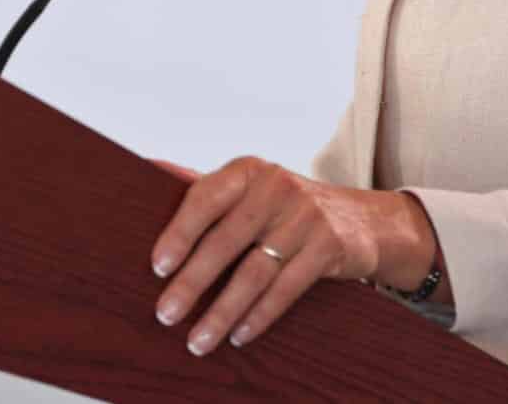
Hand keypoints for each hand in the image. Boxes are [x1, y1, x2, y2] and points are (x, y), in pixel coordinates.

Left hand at [148, 156, 438, 354]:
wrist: (359, 219)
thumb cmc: (284, 206)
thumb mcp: (249, 187)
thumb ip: (203, 185)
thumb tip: (148, 167)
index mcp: (248, 171)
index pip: (205, 198)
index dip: (179, 232)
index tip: (157, 267)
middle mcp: (277, 187)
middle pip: (226, 241)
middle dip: (192, 283)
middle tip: (166, 315)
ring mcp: (306, 217)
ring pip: (255, 272)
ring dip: (223, 312)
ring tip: (197, 340)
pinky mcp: (328, 247)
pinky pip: (286, 289)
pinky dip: (259, 316)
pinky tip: (238, 336)